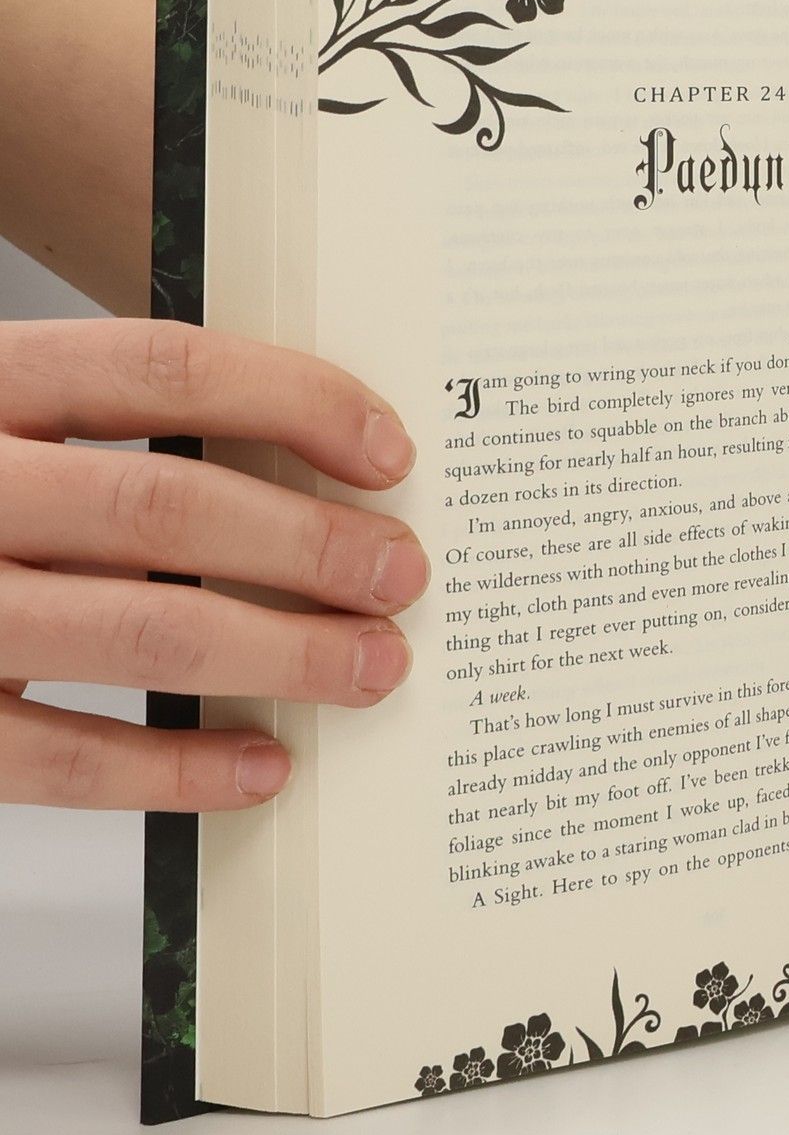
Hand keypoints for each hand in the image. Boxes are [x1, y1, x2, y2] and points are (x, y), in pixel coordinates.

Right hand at [1, 320, 427, 809]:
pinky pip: (61, 758)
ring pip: (137, 632)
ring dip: (279, 655)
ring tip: (373, 665)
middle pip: (165, 506)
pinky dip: (177, 767)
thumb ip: (121, 433)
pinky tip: (263, 766)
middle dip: (309, 546)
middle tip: (403, 574)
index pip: (166, 368)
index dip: (296, 401)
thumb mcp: (10, 422)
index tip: (391, 451)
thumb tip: (318, 481)